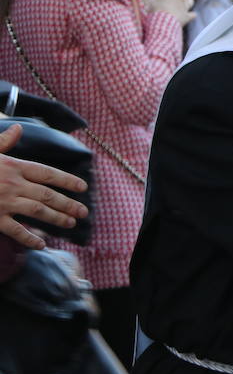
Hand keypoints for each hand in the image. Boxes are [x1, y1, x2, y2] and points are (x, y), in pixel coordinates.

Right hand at [0, 124, 88, 248]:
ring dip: (56, 218)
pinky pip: (16, 231)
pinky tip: (41, 245)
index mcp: (13, 166)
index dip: (67, 180)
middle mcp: (13, 184)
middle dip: (68, 204)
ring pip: (38, 211)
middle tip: (83, 212)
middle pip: (48, 195)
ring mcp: (3, 202)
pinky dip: (30, 239)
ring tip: (70, 224)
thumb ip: (4, 142)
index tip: (83, 188)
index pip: (47, 173)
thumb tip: (18, 129)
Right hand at [148, 0, 195, 25]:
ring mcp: (185, 7)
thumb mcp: (145, 0)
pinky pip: (193, 14)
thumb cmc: (153, 11)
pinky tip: (186, 15)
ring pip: (191, 0)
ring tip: (180, 2)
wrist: (162, 26)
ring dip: (186, 0)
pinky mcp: (187, 17)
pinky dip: (190, 14)